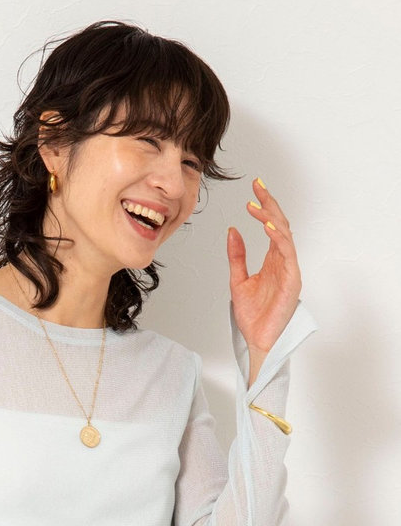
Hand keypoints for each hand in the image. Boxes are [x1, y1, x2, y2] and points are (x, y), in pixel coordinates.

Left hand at [226, 178, 301, 383]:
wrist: (257, 340)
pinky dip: (278, 238)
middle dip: (270, 203)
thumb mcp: (237, 280)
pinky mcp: (292, 280)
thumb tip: (232, 231)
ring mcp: (289, 269)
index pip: (271, 226)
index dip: (264, 207)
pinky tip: (268, 226)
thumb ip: (237, 256)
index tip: (253, 190)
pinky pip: (287, 254)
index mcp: (272, 260)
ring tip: (257, 204)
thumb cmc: (252, 315)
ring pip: (285, 235)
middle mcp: (283, 261)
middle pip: (280, 225)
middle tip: (258, 185)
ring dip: (272, 218)